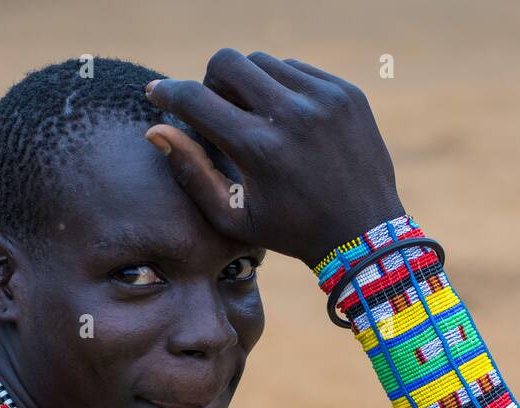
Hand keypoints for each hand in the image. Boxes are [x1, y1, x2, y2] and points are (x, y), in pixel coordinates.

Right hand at [143, 49, 405, 266]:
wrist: (364, 233)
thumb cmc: (289, 230)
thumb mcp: (233, 216)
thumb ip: (192, 173)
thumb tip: (155, 131)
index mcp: (260, 149)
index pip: (197, 99)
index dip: (169, 92)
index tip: (157, 93)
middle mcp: (292, 116)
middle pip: (228, 62)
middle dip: (212, 80)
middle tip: (217, 108)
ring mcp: (323, 99)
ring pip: (263, 62)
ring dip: (249, 84)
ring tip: (255, 118)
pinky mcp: (346, 92)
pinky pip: (297, 69)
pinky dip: (282, 87)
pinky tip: (286, 118)